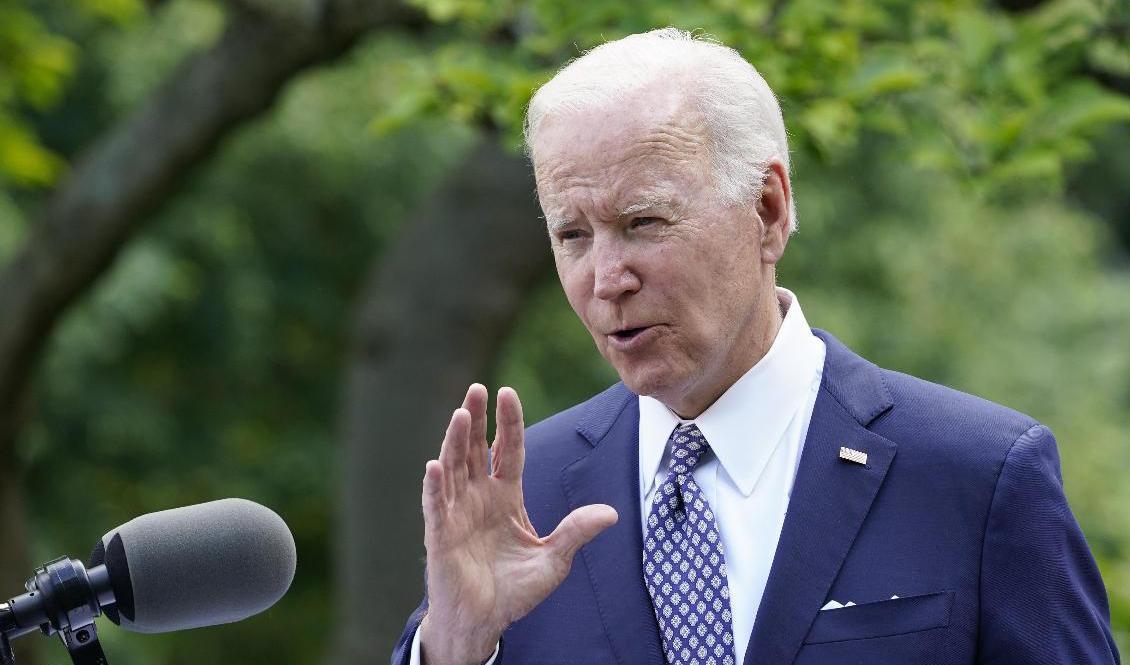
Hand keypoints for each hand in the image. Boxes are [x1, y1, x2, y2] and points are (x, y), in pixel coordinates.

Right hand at [418, 384, 617, 664]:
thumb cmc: (514, 591)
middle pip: (475, 449)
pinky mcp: (440, 535)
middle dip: (476, 418)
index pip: (507, 450)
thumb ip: (576, 532)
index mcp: (505, 496)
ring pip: (453, 468)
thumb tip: (612, 514)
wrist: (485, 622)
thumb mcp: (554, 559)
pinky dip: (434, 485)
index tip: (507, 392)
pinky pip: (435, 505)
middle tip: (477, 388)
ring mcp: (456, 513)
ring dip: (455, 441)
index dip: (508, 422)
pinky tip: (435, 465)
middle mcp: (478, 497)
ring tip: (461, 413)